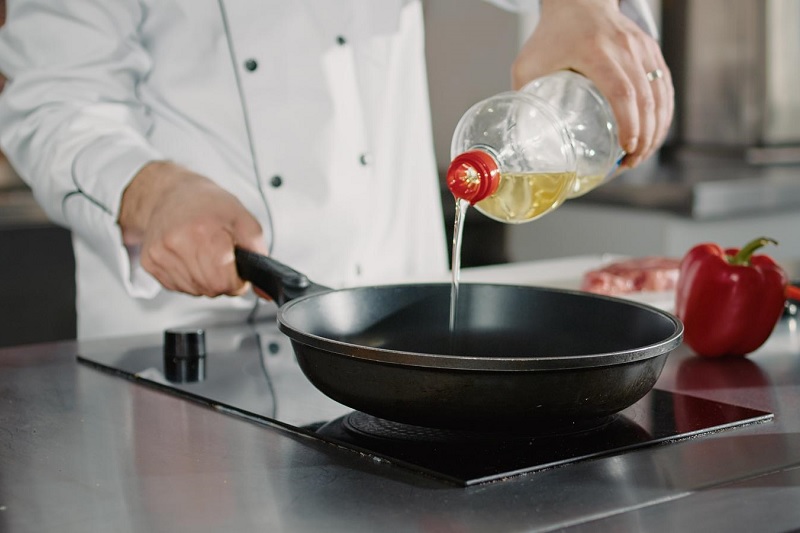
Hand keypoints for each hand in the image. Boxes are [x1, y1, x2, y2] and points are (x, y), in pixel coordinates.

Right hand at [118, 161, 266, 296]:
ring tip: (204, 255)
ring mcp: (160, 254)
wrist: (171, 193)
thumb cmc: (209, 205)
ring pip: (193, 291)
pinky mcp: (149, 262)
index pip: (224, 283)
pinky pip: (176, 287)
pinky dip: (188, 278)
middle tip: (221, 260)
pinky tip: (189, 257)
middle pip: (210, 289)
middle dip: (222, 281)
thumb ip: (259, 255)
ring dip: (204, 280)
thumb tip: (265, 291)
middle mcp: (178, 243)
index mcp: (204, 233)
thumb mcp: (244, 220)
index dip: (236, 281)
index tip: (236, 268)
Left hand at [511, 0, 673, 168]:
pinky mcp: (650, 50)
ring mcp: (641, 48)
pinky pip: (663, 85)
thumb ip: (526, 97)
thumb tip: (521, 136)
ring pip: (659, 93)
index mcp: (595, 52)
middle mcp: (624, 48)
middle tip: (631, 161)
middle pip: (645, 98)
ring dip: (656, 128)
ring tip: (641, 154)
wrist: (577, 1)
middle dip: (644, 135)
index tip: (626, 148)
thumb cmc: (551, 35)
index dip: (628, 123)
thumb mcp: (529, 64)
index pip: (621, 92)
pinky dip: (663, 112)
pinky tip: (655, 132)